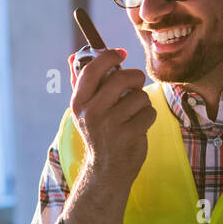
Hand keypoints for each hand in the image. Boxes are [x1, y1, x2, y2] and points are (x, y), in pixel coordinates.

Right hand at [69, 47, 154, 186]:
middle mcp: (92, 113)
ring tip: (133, 114)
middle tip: (135, 85)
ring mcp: (110, 124)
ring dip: (142, 102)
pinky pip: (149, 112)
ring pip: (139, 96)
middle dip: (134, 78)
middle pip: (121, 78)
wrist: (107, 169)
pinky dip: (148, 117)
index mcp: (79, 103)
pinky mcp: (129, 134)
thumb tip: (73, 56)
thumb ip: (80, 83)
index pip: (93, 70)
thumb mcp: (85, 110)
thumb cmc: (99, 133)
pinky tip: (138, 127)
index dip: (109, 56)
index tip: (120, 54)